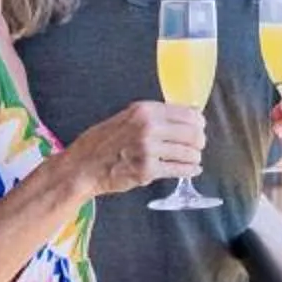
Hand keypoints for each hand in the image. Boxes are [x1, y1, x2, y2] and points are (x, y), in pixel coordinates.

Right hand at [61, 100, 206, 197]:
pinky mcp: (147, 171)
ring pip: (189, 153)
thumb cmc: (103, 142)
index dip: (198, 123)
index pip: (188, 114)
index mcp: (145, 111)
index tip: (199, 127)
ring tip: (191, 158)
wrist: (82, 166)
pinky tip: (192, 169)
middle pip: (193, 134)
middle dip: (199, 141)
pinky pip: (180, 170)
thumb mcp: (127, 118)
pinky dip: (190, 171)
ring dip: (194, 157)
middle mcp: (149, 128)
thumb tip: (187, 114)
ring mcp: (148, 150)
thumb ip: (154, 116)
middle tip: (197, 146)